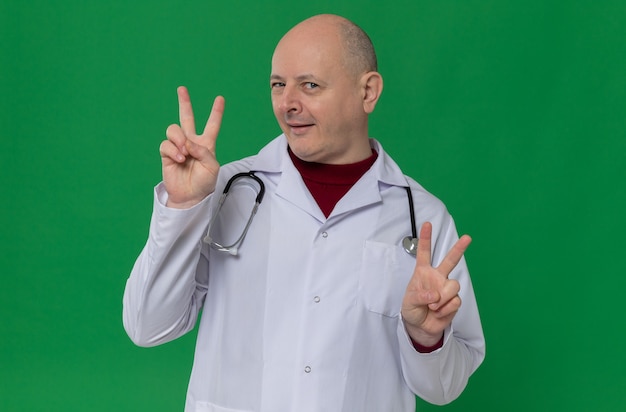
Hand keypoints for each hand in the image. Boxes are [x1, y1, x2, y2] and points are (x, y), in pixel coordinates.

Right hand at [159, 86, 224, 207]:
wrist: (190, 196)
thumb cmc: (204, 182)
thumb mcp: (212, 167)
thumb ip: (203, 151)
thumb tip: (187, 142)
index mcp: (206, 144)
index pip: (212, 125)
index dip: (216, 112)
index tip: (220, 98)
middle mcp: (192, 142)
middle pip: (187, 118)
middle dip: (184, 103)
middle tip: (182, 89)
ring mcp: (178, 147)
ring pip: (174, 130)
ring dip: (179, 139)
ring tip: (184, 153)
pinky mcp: (167, 154)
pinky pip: (166, 144)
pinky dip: (173, 150)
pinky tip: (179, 159)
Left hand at [401, 222, 471, 346]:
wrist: (420, 326)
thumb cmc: (412, 309)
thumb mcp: (408, 302)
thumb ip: (419, 296)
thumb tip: (434, 294)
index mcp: (423, 272)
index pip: (424, 253)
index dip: (426, 238)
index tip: (427, 224)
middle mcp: (437, 277)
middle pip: (450, 260)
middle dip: (459, 248)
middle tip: (468, 237)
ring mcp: (446, 288)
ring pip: (454, 285)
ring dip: (443, 298)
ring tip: (433, 306)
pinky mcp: (454, 301)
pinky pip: (455, 301)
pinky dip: (445, 309)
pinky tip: (438, 312)